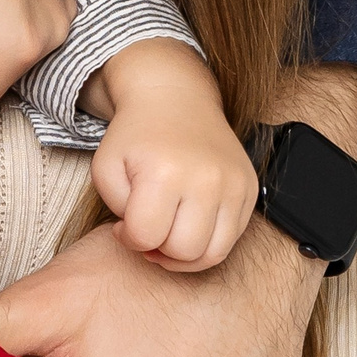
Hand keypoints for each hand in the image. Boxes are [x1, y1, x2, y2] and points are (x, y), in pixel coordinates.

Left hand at [84, 40, 260, 271]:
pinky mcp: (250, 189)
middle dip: (159, 249)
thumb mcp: (106, 168)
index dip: (127, 238)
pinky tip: (189, 225)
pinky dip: (208, 242)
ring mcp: (234, 185)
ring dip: (186, 255)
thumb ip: (117, 210)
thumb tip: (146, 243)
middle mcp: (206, 180)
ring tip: (169, 235)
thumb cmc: (135, 138)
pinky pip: (232, 239)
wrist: (176, 101)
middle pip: (183, 251)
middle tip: (148, 229)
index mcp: (164, 172)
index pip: (146, 237)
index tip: (122, 224)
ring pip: (213, 254)